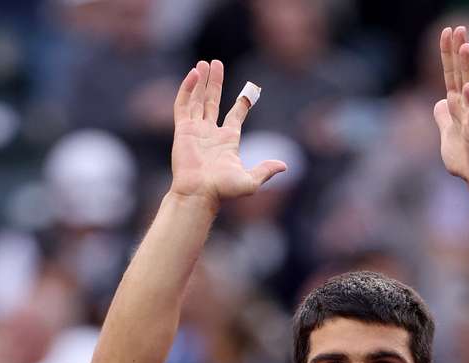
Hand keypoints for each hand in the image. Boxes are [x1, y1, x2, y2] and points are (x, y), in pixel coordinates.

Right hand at [170, 60, 286, 203]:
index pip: (235, 116)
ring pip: (197, 100)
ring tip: (203, 63)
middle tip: (215, 63)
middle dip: (214, 83)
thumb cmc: (223, 190)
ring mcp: (195, 130)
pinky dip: (187, 89)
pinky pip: (184, 105)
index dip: (242, 103)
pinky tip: (194, 74)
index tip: (248, 92)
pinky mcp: (182, 130)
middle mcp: (210, 133)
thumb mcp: (250, 181)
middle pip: (212, 101)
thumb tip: (285, 166)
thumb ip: (265, 170)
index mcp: (228, 141)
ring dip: (199, 81)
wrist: (199, 194)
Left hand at [434, 27, 468, 191]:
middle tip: (458, 27)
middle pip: (461, 74)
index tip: (447, 33)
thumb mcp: (447, 136)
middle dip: (458, 52)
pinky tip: (468, 87)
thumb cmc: (466, 159)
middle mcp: (468, 107)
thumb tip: (439, 103)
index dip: (448, 55)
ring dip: (468, 68)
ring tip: (465, 47)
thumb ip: (443, 118)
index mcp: (458, 107)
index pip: (451, 76)